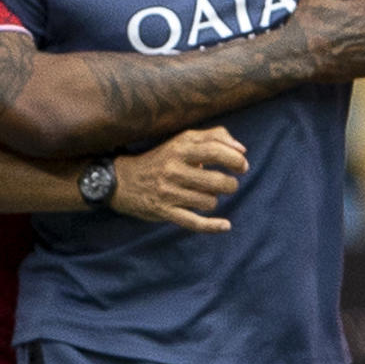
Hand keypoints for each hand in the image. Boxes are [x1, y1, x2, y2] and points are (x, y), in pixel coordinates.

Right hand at [113, 127, 249, 232]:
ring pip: (209, 201)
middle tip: (228, 184)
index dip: (235, 159)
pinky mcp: (165, 211)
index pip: (215, 150)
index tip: (242, 166)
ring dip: (214, 200)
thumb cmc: (162, 158)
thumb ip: (214, 137)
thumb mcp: (183, 141)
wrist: (122, 180)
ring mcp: (168, 192)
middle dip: (230, 184)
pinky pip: (194, 222)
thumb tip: (242, 150)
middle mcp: (174, 169)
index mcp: (180, 148)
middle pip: (216, 181)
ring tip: (207, 195)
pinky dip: (213, 226)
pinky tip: (225, 225)